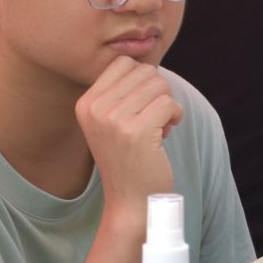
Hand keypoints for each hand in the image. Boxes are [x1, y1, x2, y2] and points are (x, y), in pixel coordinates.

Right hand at [76, 56, 181, 211]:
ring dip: (167, 104)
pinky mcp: (136, 131)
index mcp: (86, 103)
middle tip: (151, 119)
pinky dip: (176, 115)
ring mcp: (114, 120)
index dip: (142, 80)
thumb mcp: (110, 122)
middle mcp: (95, 109)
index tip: (141, 105)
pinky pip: (169, 103)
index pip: (123, 63)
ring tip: (158, 126)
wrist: (129, 201)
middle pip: (145, 71)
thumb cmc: (128, 159)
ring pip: (159, 84)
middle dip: (157, 92)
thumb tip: (146, 62)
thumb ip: (121, 92)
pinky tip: (166, 131)